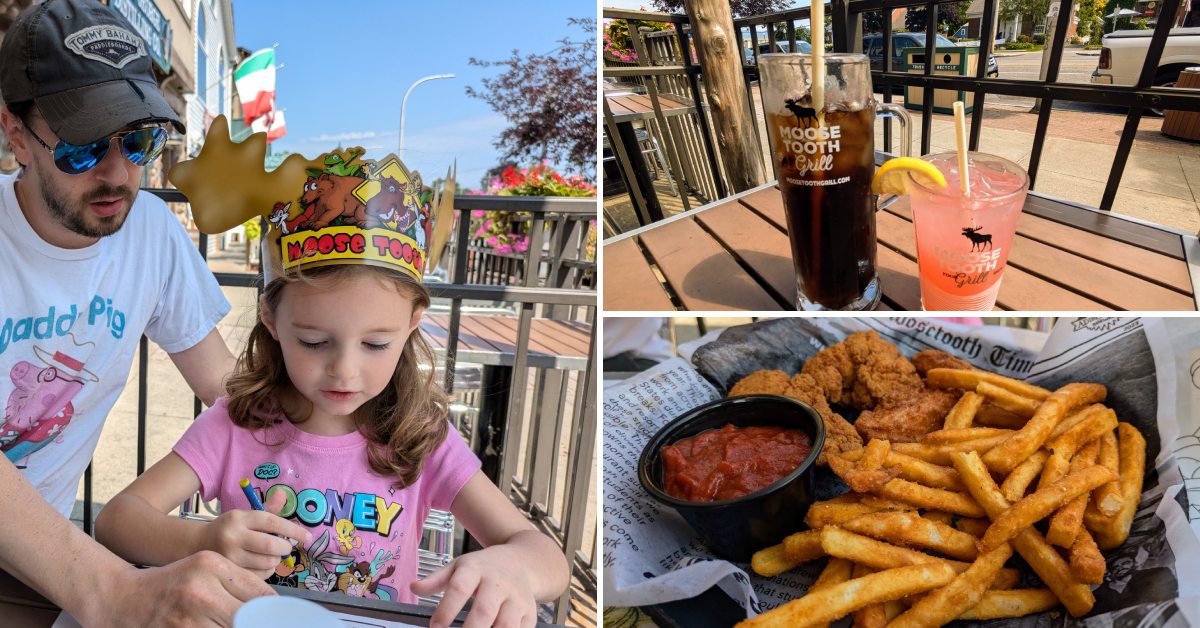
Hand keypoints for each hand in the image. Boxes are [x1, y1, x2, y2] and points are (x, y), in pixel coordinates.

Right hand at [102, 551, 273, 626]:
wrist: (124, 597)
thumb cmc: (172, 582)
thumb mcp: (205, 568)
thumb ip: (238, 582)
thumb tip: (272, 605)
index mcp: (212, 565)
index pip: (260, 593)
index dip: (274, 610)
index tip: (283, 617)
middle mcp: (201, 589)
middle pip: (250, 615)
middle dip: (259, 622)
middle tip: (267, 622)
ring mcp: (189, 615)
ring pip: (234, 627)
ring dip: (239, 626)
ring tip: (229, 619)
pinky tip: (214, 625)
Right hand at [202, 489, 311, 578]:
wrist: (199, 543)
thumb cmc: (230, 528)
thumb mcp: (246, 515)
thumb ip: (267, 509)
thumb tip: (283, 494)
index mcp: (240, 518)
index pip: (272, 522)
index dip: (293, 530)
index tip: (307, 536)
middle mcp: (233, 536)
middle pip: (270, 546)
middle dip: (285, 548)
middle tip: (286, 547)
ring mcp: (229, 556)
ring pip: (266, 562)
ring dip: (276, 560)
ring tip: (272, 555)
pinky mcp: (230, 572)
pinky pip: (259, 575)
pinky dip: (267, 570)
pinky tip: (262, 564)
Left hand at [410, 545, 536, 627]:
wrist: (524, 562)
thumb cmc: (485, 567)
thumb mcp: (460, 565)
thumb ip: (437, 579)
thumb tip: (413, 587)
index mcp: (477, 569)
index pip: (459, 588)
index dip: (446, 610)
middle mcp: (498, 583)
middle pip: (484, 610)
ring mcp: (517, 599)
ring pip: (506, 625)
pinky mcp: (529, 613)